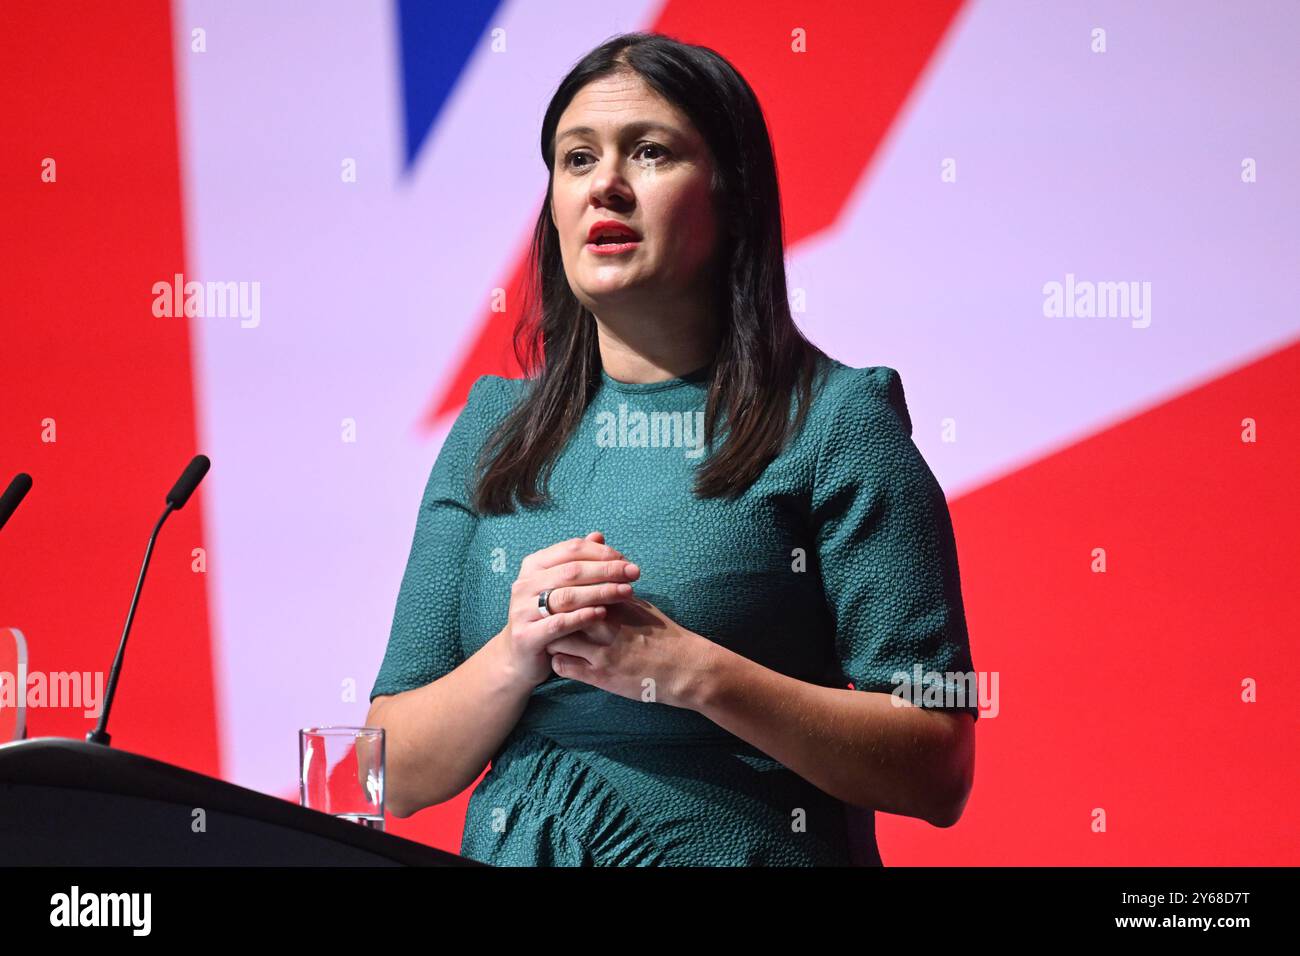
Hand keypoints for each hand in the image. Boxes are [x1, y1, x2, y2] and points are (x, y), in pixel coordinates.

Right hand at [495, 531, 641, 688]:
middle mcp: (524, 584)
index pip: (572, 548)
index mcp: (534, 565)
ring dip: (601, 592)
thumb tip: (599, 536)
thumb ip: (578, 561)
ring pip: (567, 596)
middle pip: (572, 570)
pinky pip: (559, 623)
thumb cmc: (547, 616)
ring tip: (627, 592)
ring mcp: (522, 610)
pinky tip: (603, 613)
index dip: (602, 552)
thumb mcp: (559, 585)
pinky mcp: (526, 636)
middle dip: (607, 570)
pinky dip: (583, 616)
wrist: (520, 655)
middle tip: (634, 573)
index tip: (627, 560)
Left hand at [544, 594, 715, 709]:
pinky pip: (563, 667)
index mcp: (615, 604)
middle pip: (559, 612)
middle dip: (548, 614)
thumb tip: (599, 577)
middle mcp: (605, 625)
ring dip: (551, 638)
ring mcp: (601, 652)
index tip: (553, 595)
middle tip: (544, 616)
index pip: (574, 589)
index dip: (558, 592)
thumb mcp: (640, 607)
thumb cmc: (664, 635)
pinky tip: (563, 658)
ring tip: (552, 638)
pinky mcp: (600, 676)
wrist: (684, 668)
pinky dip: (558, 662)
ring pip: (556, 640)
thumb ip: (616, 592)